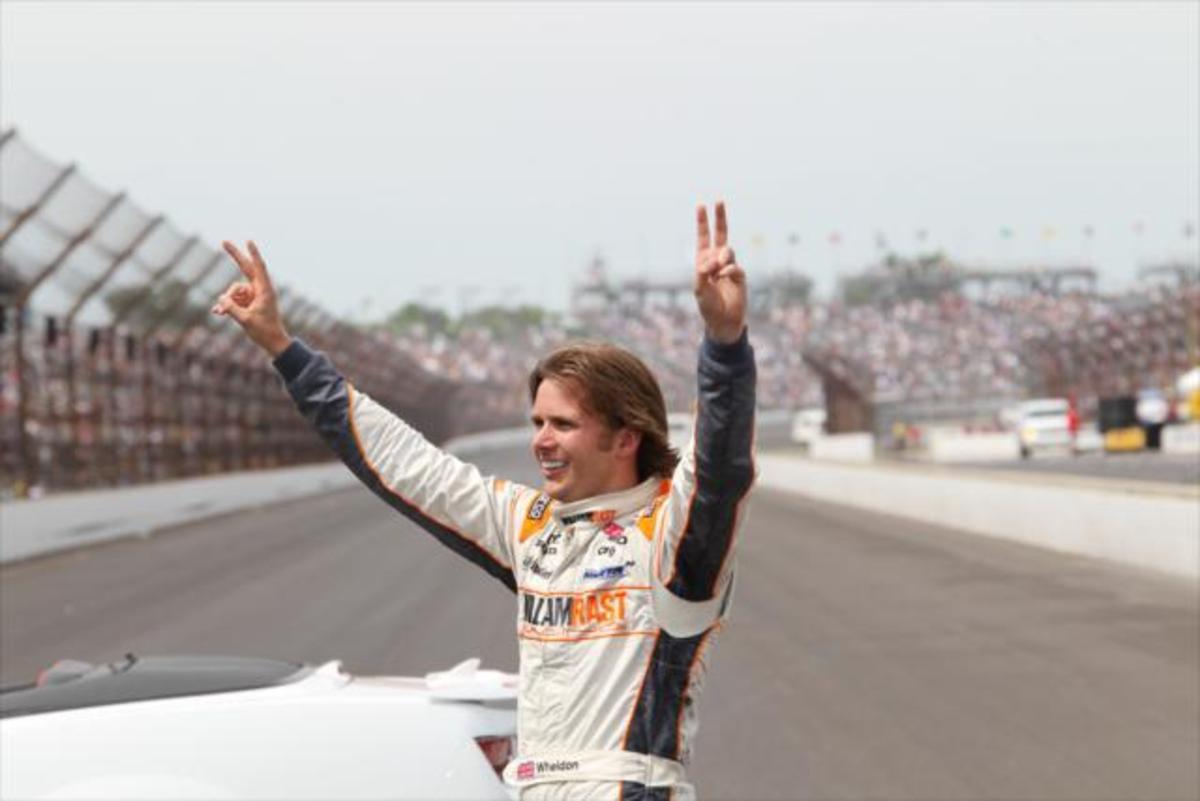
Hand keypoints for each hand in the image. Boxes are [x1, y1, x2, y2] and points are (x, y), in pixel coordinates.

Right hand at [211, 240, 291, 356]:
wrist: (273, 342)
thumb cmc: (264, 331)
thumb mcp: (245, 320)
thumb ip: (232, 308)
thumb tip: (221, 299)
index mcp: (265, 290)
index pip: (258, 268)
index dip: (253, 254)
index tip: (248, 241)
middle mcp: (259, 290)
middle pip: (245, 268)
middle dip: (234, 256)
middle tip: (223, 241)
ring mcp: (253, 295)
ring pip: (234, 290)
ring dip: (227, 300)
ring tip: (223, 314)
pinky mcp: (248, 302)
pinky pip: (233, 299)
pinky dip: (226, 305)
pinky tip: (218, 313)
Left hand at [693, 201, 746, 343]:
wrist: (723, 321)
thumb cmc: (708, 306)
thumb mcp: (699, 288)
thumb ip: (703, 272)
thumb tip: (712, 259)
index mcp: (704, 261)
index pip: (704, 238)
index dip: (703, 222)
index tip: (701, 205)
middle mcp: (717, 261)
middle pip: (721, 235)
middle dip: (719, 218)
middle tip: (718, 200)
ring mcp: (729, 267)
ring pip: (728, 250)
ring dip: (721, 256)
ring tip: (717, 269)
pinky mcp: (740, 276)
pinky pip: (734, 266)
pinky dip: (728, 270)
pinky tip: (722, 277)